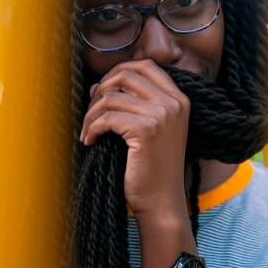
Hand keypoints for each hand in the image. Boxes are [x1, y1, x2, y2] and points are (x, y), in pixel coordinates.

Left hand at [79, 59, 190, 219]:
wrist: (162, 202)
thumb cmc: (152, 169)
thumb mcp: (150, 130)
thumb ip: (132, 104)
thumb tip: (96, 85)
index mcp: (179, 99)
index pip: (146, 66)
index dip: (119, 71)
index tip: (103, 90)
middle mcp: (174, 103)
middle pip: (126, 74)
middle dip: (101, 88)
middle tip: (91, 111)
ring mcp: (162, 115)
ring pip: (111, 96)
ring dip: (91, 113)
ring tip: (88, 130)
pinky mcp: (146, 129)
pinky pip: (107, 117)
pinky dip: (91, 128)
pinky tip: (89, 141)